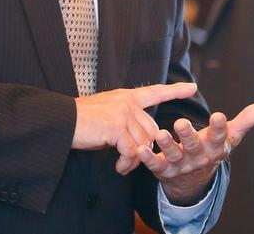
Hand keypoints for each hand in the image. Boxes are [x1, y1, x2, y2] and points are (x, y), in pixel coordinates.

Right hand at [72, 82, 199, 174]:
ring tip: (123, 166)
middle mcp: (127, 102)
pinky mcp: (116, 127)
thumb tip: (138, 144)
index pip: (155, 91)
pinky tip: (119, 167)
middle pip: (151, 129)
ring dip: (135, 159)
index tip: (192, 87)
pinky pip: (132, 151)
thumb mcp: (107, 116)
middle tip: (130, 161)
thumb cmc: (81, 122)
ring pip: (143, 142)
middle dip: (145, 148)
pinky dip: (127, 162)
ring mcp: (123, 113)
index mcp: (126, 97)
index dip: (175, 90)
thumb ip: (125, 123)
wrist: (61, 122)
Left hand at [140, 103, 253, 204]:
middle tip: (181, 122)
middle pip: (194, 146)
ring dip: (167, 145)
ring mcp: (181, 164)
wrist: (194, 180)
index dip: (219, 128)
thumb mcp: (231, 136)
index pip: (220, 137)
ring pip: (174, 155)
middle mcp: (199, 157)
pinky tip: (140, 149)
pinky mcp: (163, 169)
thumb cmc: (213, 148)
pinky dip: (147, 158)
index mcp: (216, 147)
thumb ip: (247, 120)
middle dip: (188, 136)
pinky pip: (155, 165)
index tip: (218, 116)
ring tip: (160, 133)